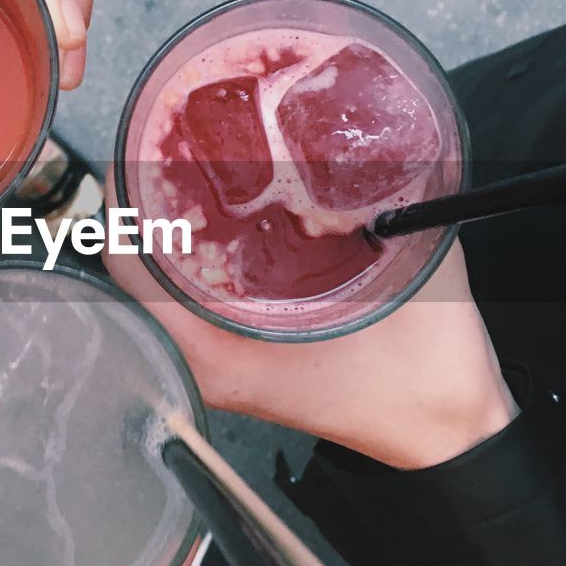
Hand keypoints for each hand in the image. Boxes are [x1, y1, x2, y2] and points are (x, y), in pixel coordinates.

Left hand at [104, 174, 516, 469]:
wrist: (444, 427)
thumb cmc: (420, 376)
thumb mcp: (406, 276)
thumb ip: (378, 210)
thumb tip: (347, 145)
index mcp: (217, 354)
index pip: (127, 269)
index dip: (121, 201)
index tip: (132, 146)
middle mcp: (203, 359)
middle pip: (132, 270)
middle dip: (139, 202)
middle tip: (157, 138)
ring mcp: (218, 356)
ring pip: (157, 281)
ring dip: (162, 223)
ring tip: (177, 161)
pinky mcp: (239, 347)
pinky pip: (188, 289)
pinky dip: (190, 246)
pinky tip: (216, 206)